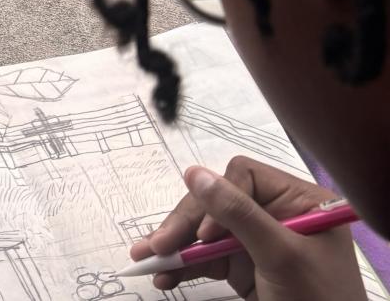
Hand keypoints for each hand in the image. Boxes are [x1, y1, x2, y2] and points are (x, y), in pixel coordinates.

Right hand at [128, 157, 365, 300]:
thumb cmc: (318, 299)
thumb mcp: (280, 256)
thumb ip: (239, 214)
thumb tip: (194, 173)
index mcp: (297, 200)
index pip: (243, 177)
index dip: (219, 200)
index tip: (209, 236)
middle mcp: (275, 214)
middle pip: (216, 203)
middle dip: (185, 226)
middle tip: (157, 247)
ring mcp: (257, 241)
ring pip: (204, 231)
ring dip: (175, 245)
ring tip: (144, 258)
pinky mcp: (243, 265)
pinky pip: (206, 258)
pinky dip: (184, 266)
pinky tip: (164, 275)